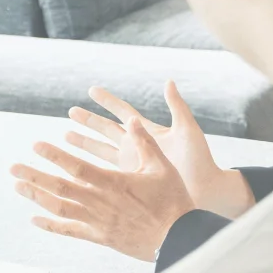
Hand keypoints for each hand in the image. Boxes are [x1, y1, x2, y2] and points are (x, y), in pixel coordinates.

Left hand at [11, 116, 195, 260]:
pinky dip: (51, 225)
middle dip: (34, 176)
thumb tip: (131, 120)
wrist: (180, 238)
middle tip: (12, 167)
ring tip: (17, 186)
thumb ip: (144, 143)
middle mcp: (100, 202)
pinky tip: (34, 219)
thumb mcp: (162, 167)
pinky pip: (70, 231)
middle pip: (60, 188)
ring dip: (36, 196)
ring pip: (60, 208)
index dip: (55, 155)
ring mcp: (97, 221)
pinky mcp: (100, 237)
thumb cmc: (173, 201)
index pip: (77, 166)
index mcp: (113, 183)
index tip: (36, 145)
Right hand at [67, 84, 252, 218]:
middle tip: (71, 111)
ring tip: (66, 136)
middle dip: (89, 120)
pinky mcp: (132, 181)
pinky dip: (91, 169)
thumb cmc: (201, 160)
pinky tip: (76, 169)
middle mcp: (137, 146)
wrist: (207, 191)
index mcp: (149, 131)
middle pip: (107, 129)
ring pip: (102, 150)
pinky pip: (106, 172)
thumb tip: (168, 81)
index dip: (108, 101)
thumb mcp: (188, 130)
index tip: (91, 90)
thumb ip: (177, 107)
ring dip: (84, 143)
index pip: (124, 112)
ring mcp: (133, 163)